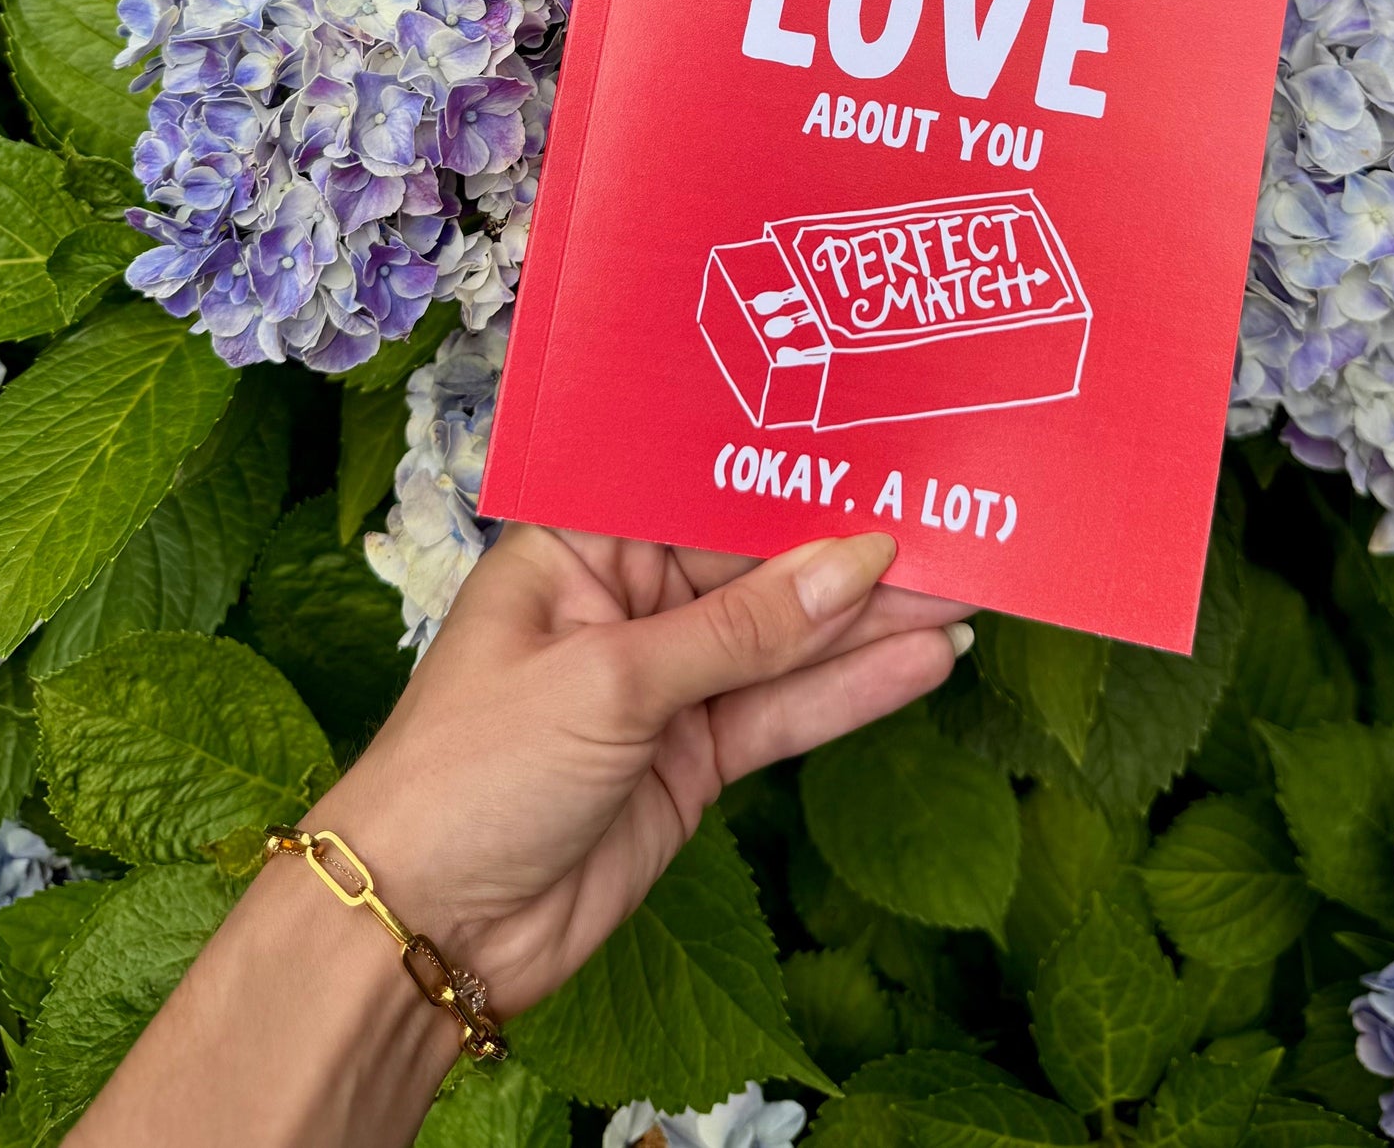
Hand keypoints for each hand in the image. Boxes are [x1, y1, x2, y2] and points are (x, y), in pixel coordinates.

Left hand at [312, 526, 970, 1017]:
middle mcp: (627, 603)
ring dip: (872, 624)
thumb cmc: (474, 771)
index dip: (793, 485)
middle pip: (758, 569)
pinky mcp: (693, 758)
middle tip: (956, 528)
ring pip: (786, 643)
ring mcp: (665, 684)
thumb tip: (857, 562)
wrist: (425, 932)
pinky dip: (853, 692)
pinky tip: (924, 660)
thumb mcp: (610, 680)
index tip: (884, 462)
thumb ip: (744, 629)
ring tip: (968, 589)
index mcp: (580, 548)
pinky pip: (785, 713)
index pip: (704, 496)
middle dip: (852, 556)